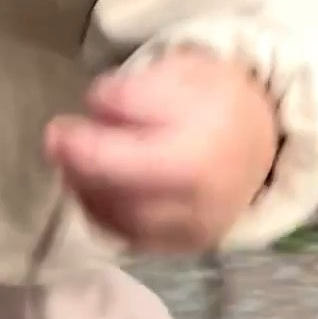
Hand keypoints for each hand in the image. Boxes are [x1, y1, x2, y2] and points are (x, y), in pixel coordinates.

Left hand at [44, 49, 279, 253]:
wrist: (261, 141)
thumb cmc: (214, 100)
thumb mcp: (181, 71)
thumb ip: (136, 91)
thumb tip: (95, 108)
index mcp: (198, 154)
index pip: (124, 159)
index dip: (79, 144)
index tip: (56, 128)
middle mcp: (197, 203)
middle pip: (116, 195)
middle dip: (76, 169)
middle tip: (57, 143)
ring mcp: (192, 231)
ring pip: (118, 222)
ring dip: (85, 192)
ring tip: (74, 163)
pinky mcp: (183, 247)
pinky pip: (129, 239)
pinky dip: (102, 214)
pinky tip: (93, 188)